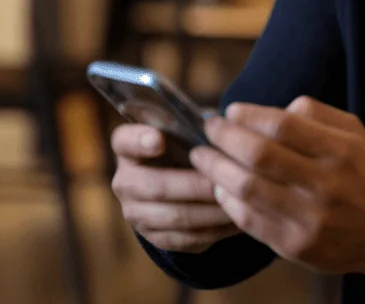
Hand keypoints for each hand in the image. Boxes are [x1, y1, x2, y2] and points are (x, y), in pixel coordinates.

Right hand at [109, 124, 240, 252]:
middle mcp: (124, 181)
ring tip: (239, 202)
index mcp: (128, 148)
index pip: (125, 141)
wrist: (178, 189)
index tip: (160, 140)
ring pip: (174, 216)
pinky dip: (214, 230)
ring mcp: (135, 213)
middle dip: (195, 184)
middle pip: (155, 186)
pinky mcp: (154, 237)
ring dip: (210, 210)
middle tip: (226, 179)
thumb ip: (195, 128)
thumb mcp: (186, 134)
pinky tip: (236, 220)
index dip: (139, 141)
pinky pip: (185, 238)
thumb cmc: (186, 150)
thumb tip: (223, 125)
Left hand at [191, 96, 364, 280]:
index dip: (249, 115)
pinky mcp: (295, 246)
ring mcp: (309, 219)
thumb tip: (271, 110)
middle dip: (224, 138)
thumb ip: (316, 114)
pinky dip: (228, 201)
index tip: (231, 111)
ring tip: (204, 158)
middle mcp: (325, 185)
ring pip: (247, 189)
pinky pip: (249, 221)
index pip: (282, 125)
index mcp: (340, 151)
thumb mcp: (355, 134)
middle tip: (209, 130)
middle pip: (259, 155)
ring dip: (216, 170)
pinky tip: (221, 188)